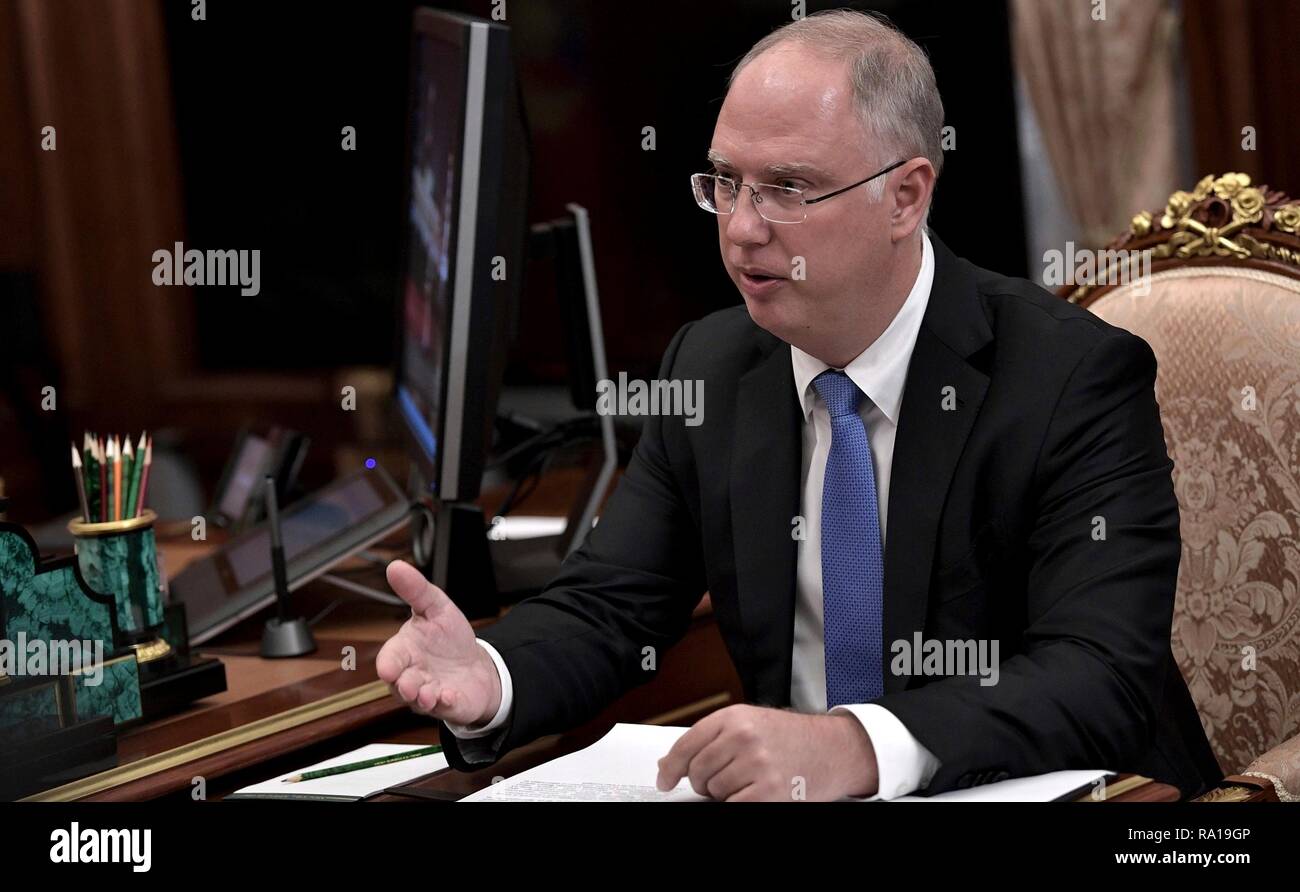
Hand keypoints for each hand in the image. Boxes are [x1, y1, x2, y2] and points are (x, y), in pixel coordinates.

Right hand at [375, 559, 501, 726]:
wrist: (476, 664)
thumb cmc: (449, 639)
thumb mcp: (435, 607)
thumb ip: (415, 590)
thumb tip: (396, 567)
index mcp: (405, 651)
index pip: (390, 659)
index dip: (388, 664)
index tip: (388, 667)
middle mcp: (412, 675)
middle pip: (400, 685)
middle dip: (403, 686)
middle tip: (408, 683)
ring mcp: (429, 693)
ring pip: (419, 701)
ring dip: (422, 697)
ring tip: (429, 692)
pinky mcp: (448, 705)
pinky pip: (444, 708)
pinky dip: (446, 703)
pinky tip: (450, 696)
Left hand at [655, 704, 877, 800]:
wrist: (831, 748)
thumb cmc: (791, 737)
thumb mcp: (748, 723)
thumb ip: (710, 739)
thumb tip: (669, 765)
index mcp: (734, 717)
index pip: (687, 744)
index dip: (672, 767)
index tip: (666, 780)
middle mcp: (744, 737)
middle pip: (698, 772)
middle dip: (704, 782)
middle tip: (723, 779)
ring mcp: (757, 764)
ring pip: (714, 791)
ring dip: (724, 794)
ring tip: (747, 782)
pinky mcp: (769, 791)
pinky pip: (732, 806)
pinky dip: (736, 803)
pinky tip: (750, 794)